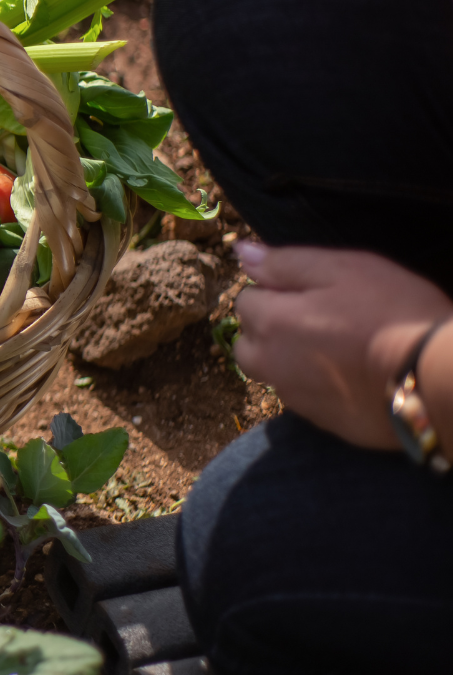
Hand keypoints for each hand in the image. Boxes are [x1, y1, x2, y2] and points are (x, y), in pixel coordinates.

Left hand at [233, 242, 452, 449]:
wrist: (435, 377)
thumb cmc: (392, 312)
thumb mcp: (343, 269)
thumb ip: (285, 262)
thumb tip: (241, 251)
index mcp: (271, 323)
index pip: (246, 301)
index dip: (274, 291)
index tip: (309, 292)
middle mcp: (271, 364)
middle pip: (248, 343)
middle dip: (267, 330)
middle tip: (315, 320)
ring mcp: (295, 398)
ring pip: (272, 374)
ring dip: (286, 359)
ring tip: (332, 348)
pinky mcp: (322, 422)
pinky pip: (302, 398)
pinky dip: (313, 385)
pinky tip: (346, 375)